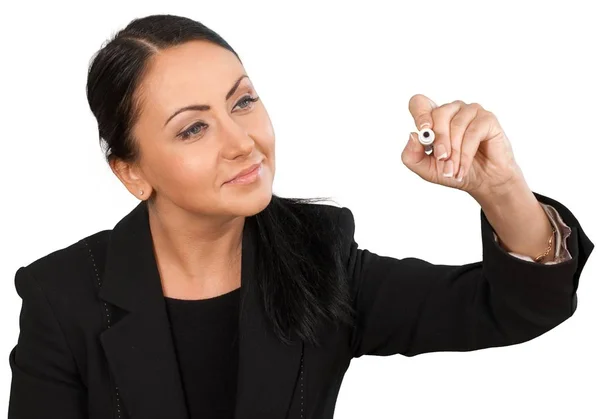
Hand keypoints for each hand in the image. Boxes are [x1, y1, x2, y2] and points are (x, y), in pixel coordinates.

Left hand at [401, 94, 524, 198]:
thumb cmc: (453, 170)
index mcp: (433, 118)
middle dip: (439, 141)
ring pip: (456, 125)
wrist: (482, 182)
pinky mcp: (487, 119)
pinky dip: (466, 154)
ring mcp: (470, 112)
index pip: (419, 103)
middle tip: (442, 159)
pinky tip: (463, 169)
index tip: (424, 132)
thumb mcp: (426, 169)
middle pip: (438, 113)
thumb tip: (413, 135)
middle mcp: (451, 110)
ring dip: (454, 152)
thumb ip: (412, 155)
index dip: (420, 114)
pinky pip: (473, 132)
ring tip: (453, 171)